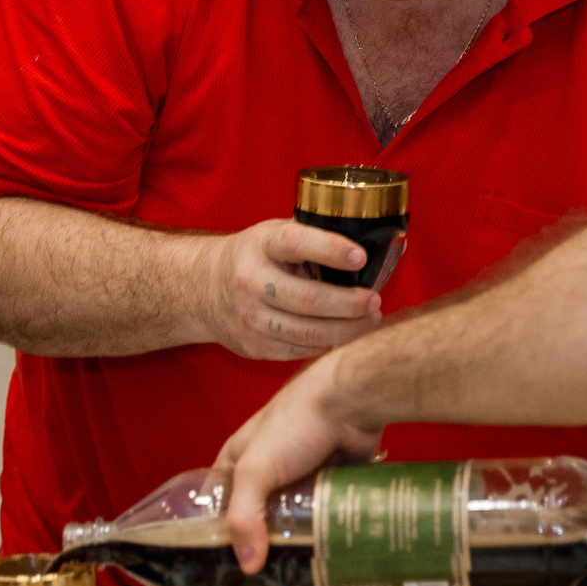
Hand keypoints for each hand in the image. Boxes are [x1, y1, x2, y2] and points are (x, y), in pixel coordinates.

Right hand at [202, 219, 384, 360]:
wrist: (204, 290)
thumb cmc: (255, 258)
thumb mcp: (274, 235)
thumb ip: (314, 238)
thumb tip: (383, 243)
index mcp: (260, 246)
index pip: (296, 243)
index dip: (331, 249)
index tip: (361, 257)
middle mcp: (251, 281)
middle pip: (310, 300)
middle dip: (350, 304)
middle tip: (374, 301)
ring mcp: (250, 318)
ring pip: (310, 332)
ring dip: (348, 329)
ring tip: (370, 320)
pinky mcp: (254, 346)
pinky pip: (301, 350)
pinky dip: (327, 344)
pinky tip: (343, 334)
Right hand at [213, 351, 383, 571]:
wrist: (350, 401)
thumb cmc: (294, 426)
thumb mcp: (255, 470)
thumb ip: (244, 518)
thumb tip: (247, 567)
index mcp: (237, 459)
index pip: (217, 502)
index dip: (216, 531)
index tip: (221, 565)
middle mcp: (267, 468)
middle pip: (257, 514)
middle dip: (260, 541)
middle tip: (264, 580)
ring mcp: (300, 475)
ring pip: (292, 515)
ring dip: (295, 537)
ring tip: (297, 574)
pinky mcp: (329, 480)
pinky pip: (321, 511)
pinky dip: (322, 528)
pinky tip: (324, 552)